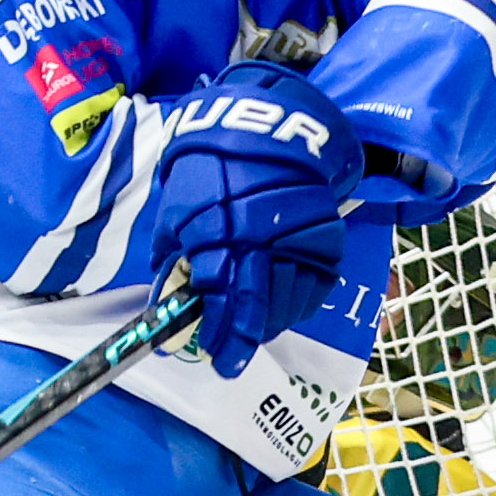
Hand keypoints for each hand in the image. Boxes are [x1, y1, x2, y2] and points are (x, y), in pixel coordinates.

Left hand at [146, 61, 357, 377]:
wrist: (263, 132)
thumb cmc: (208, 174)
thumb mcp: (175, 213)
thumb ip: (174, 260)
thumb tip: (168, 307)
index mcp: (218, 233)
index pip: (220, 297)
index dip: (219, 332)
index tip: (214, 356)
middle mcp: (261, 239)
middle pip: (258, 306)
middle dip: (244, 342)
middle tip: (231, 362)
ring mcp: (298, 238)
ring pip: (290, 302)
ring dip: (270, 325)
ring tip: (254, 332)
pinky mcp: (326, 237)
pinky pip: (317, 287)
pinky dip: (299, 304)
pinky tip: (281, 307)